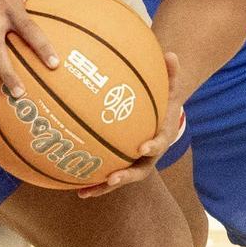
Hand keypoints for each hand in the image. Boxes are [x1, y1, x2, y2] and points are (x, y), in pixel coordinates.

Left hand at [79, 53, 185, 198]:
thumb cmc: (164, 101)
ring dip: (103, 187)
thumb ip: (171, 73)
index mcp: (161, 138)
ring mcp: (134, 163)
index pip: (159, 144)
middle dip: (125, 177)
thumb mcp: (171, 87)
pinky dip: (93, 182)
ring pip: (120, 178)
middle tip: (112, 179)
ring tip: (85, 192)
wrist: (162, 117)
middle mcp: (148, 156)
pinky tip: (74, 186)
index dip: (152, 147)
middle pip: (139, 171)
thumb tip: (171, 54)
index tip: (142, 147)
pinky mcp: (121, 166)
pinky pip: (107, 175)